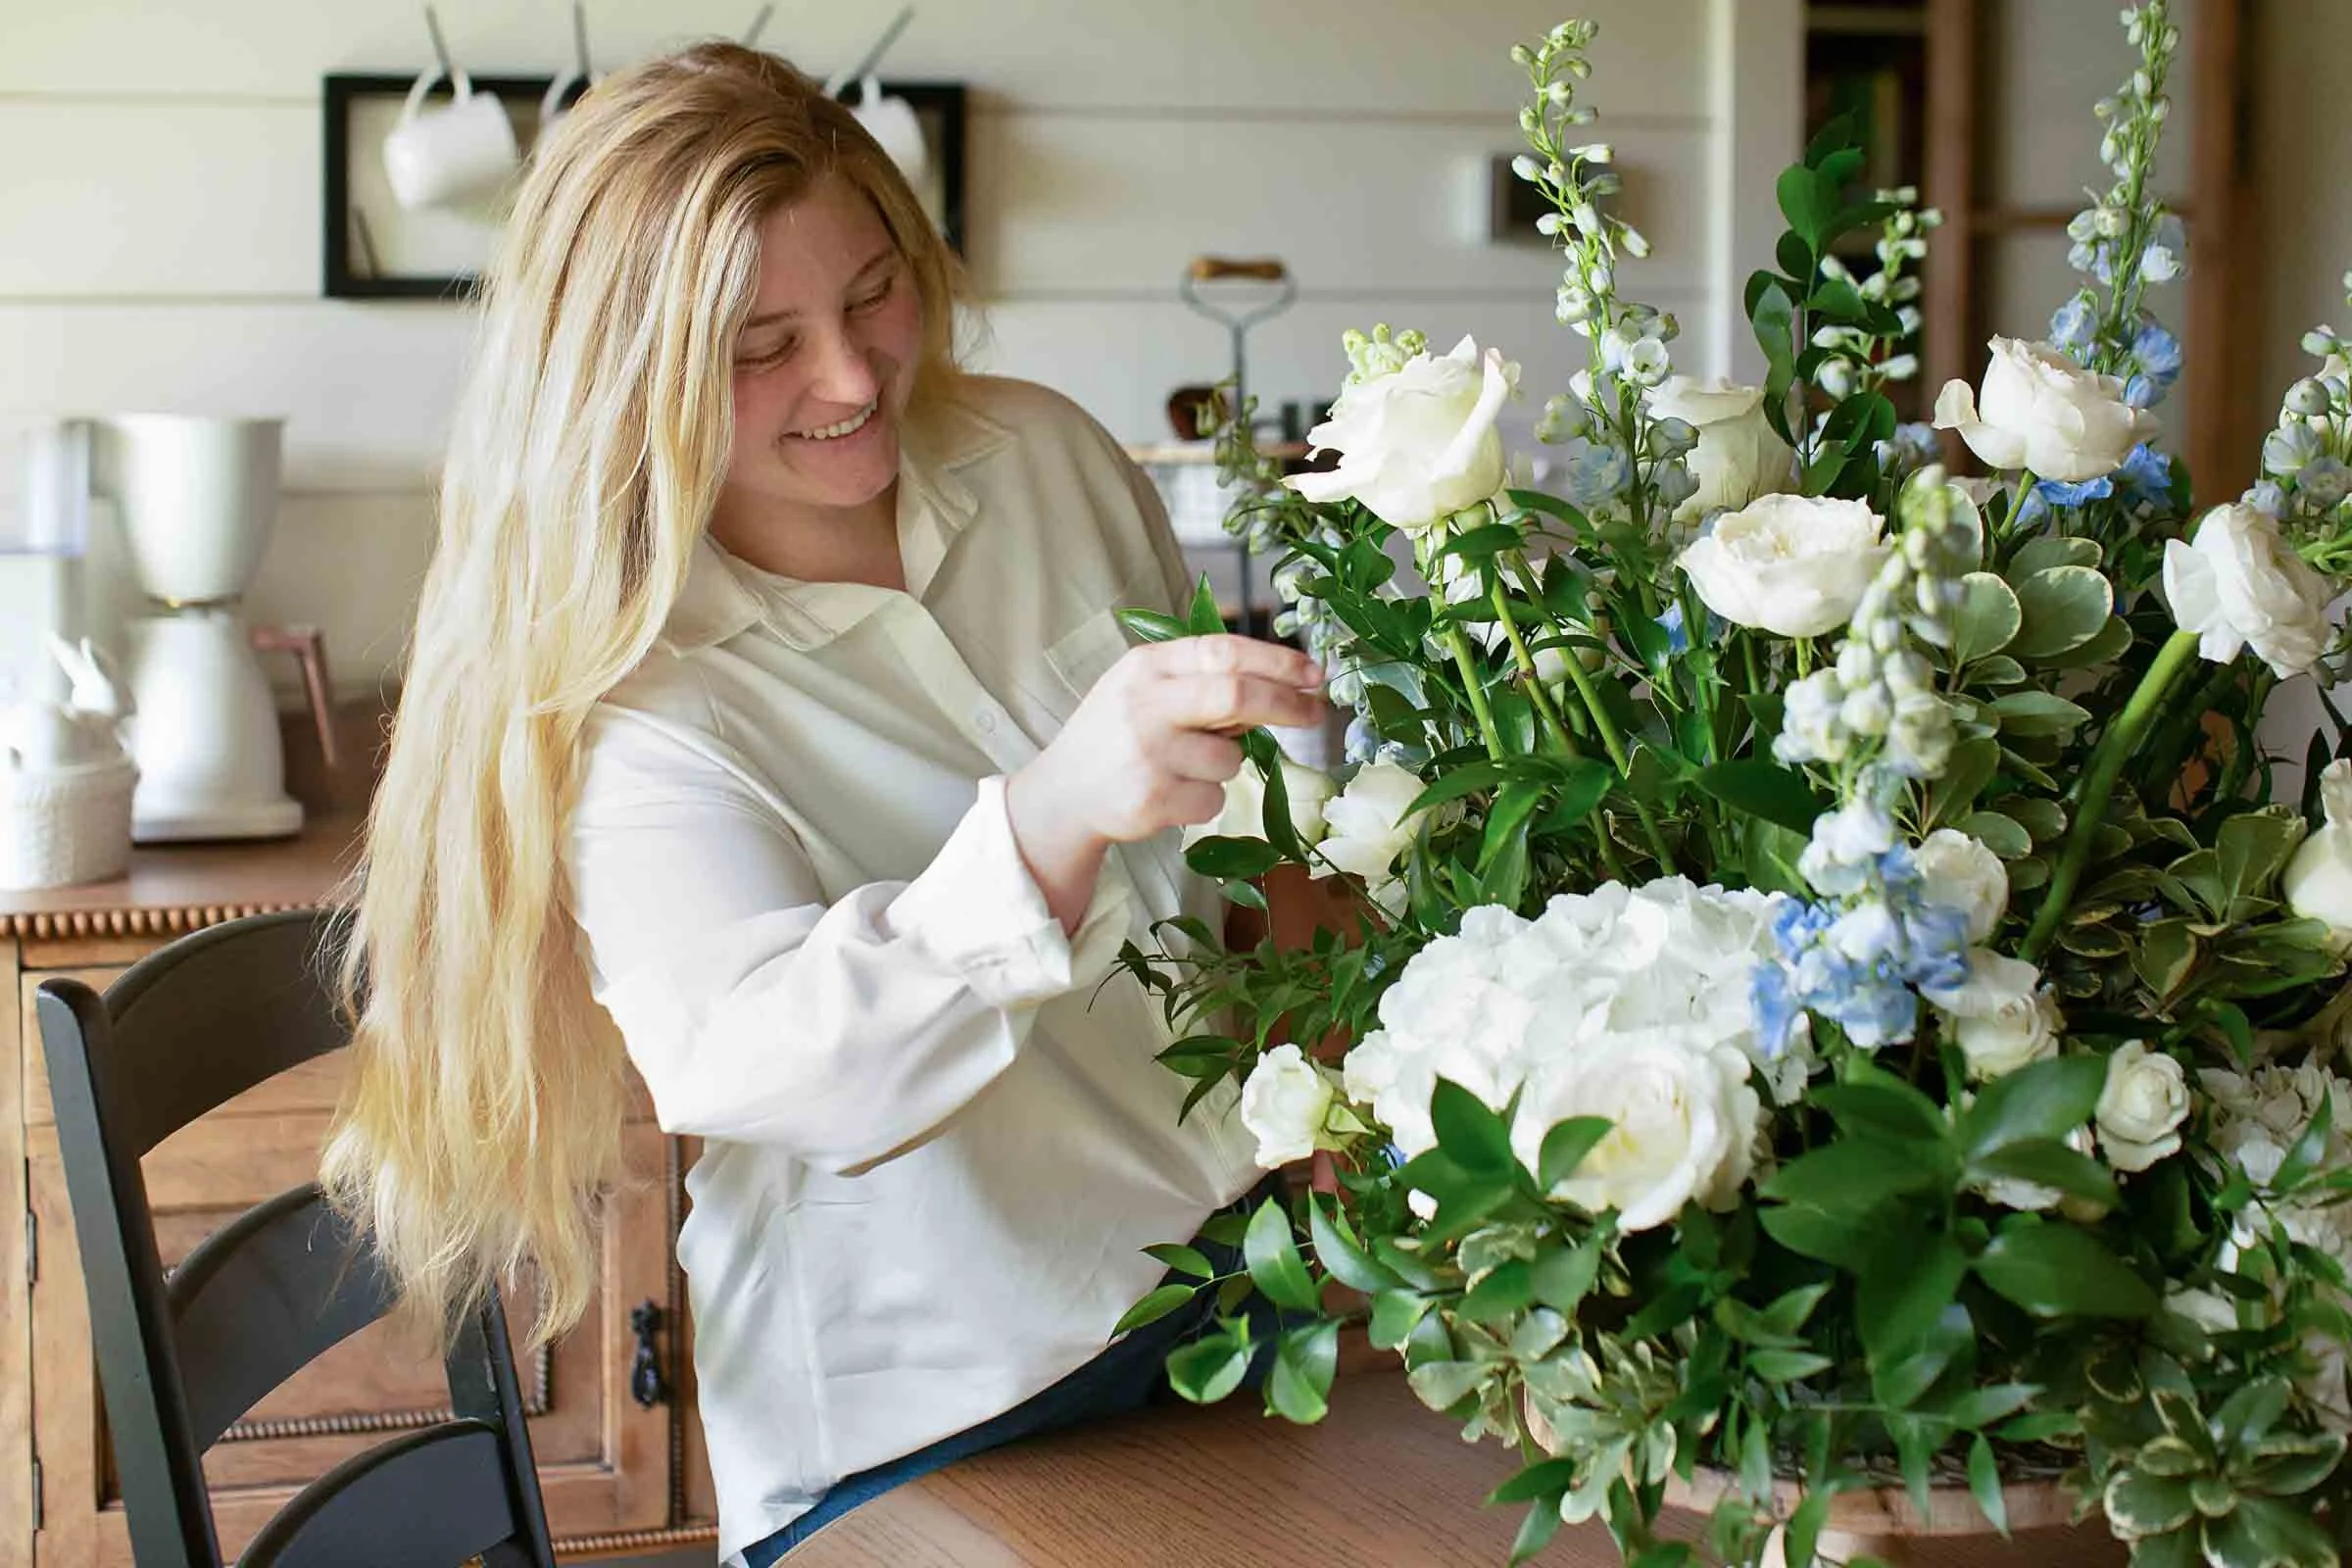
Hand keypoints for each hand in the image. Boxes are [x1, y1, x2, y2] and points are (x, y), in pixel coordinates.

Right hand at [1007, 635, 1324, 926]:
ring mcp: (1147, 754)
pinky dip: (1204, 800)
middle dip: (1286, 704)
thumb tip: (1284, 684)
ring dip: (1224, 765)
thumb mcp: (1143, 688)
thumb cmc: (1115, 734)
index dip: (1277, 662)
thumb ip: (1199, 679)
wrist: (1062, 794)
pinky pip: (1213, 801)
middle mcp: (1144, 704)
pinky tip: (1167, 794)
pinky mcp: (1151, 800)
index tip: (1314, 674)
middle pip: (1236, 695)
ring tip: (1182, 766)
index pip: (1224, 651)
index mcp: (1146, 667)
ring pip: (1230, 760)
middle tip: (1315, 713)